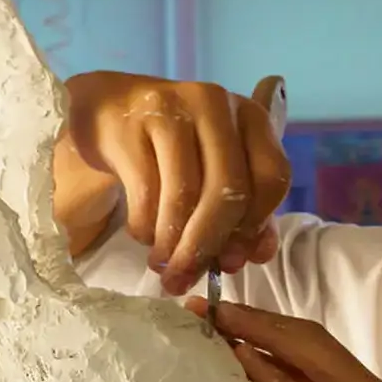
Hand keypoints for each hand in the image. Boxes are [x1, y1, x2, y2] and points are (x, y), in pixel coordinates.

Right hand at [55, 71, 291, 294]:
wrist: (109, 112)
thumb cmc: (175, 152)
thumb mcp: (217, 175)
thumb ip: (248, 215)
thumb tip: (257, 255)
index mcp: (252, 117)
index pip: (272, 178)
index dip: (256, 226)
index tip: (234, 260)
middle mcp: (216, 104)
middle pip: (228, 190)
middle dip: (208, 245)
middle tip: (189, 277)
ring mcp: (170, 108)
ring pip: (185, 194)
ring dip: (173, 244)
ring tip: (165, 267)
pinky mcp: (128, 123)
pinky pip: (145, 191)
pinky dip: (146, 227)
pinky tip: (144, 236)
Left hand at [205, 299, 381, 381]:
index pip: (312, 359)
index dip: (264, 338)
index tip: (215, 328)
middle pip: (309, 343)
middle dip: (254, 322)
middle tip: (200, 309)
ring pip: (313, 355)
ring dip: (260, 335)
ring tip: (212, 320)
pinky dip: (276, 377)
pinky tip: (242, 361)